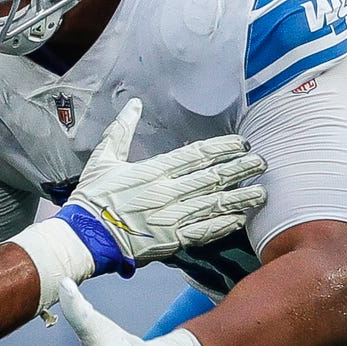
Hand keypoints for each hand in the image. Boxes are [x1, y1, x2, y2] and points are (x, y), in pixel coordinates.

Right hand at [60, 99, 266, 273]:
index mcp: (154, 170)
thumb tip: (133, 104)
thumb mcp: (103, 158)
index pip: (197, 155)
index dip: (223, 149)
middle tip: (261, 163)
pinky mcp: (171, 241)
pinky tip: (240, 218)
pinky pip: (205, 231)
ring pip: (214, 204)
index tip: (241, 144)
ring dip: (240, 197)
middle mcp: (168, 192)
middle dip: (240, 169)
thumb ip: (122, 130)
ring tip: (262, 191)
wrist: (84, 237)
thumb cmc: (92, 199)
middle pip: (213, 177)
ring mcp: (172, 218)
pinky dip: (224, 224)